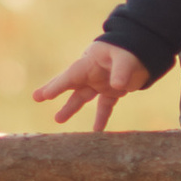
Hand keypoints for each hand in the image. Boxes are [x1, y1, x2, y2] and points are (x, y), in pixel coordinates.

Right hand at [36, 39, 154, 133]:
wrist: (144, 50)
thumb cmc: (131, 49)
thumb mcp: (126, 58)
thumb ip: (121, 72)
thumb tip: (118, 86)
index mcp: (91, 62)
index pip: (72, 75)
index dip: (58, 86)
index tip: (44, 95)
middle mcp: (92, 73)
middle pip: (70, 84)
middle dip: (53, 90)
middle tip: (37, 97)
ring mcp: (100, 83)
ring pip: (82, 97)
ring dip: (71, 108)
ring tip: (58, 119)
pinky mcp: (112, 92)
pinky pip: (104, 106)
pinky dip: (101, 118)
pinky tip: (96, 130)